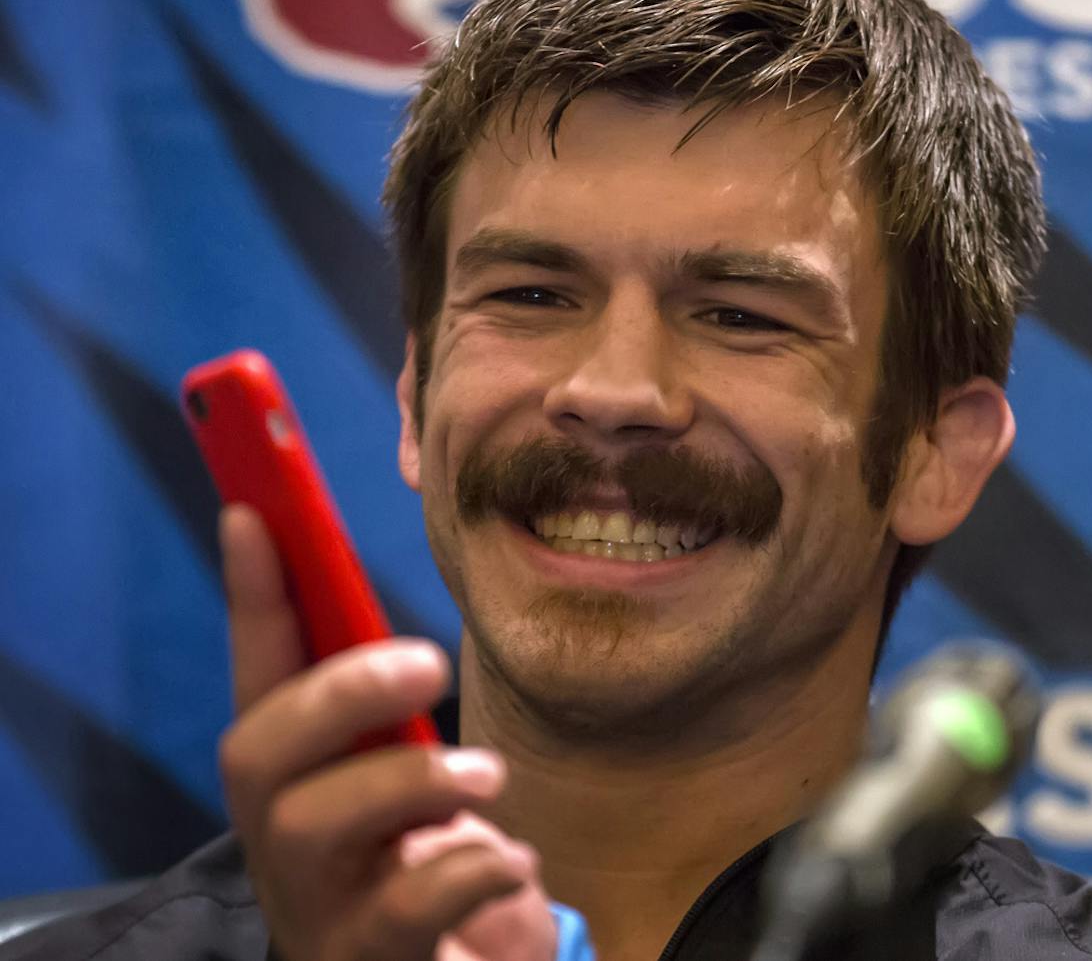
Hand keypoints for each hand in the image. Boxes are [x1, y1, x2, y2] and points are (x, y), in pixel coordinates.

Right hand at [217, 505, 533, 960]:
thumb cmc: (434, 880)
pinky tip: (512, 864)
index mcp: (298, 787)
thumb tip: (410, 629)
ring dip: (413, 778)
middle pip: (256, 755)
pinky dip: (473, 868)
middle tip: (430, 662)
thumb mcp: (416, 785)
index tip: (254, 508)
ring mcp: (318, 910)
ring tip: (486, 777)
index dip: (253, 595)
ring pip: (313, 826)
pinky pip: (407, 906)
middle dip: (340, 691)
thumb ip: (399, 720)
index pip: (257, 677)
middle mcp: (284, 847)